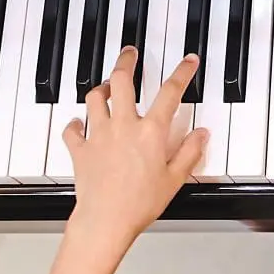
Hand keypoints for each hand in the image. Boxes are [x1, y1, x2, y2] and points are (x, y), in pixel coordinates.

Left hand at [64, 48, 208, 244]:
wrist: (106, 220)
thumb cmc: (141, 203)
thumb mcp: (176, 179)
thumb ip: (190, 152)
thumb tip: (202, 134)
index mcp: (151, 132)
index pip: (170, 93)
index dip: (182, 73)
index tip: (188, 61)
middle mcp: (123, 126)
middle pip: (121, 81)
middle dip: (126, 62)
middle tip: (130, 53)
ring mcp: (98, 135)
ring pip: (95, 98)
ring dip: (102, 88)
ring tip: (107, 85)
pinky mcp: (80, 149)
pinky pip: (72, 129)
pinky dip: (75, 123)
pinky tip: (77, 122)